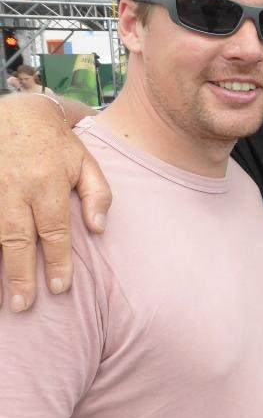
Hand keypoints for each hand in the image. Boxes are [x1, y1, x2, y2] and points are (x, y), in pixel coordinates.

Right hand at [0, 96, 110, 310]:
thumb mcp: (86, 162)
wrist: (17, 113)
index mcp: (48, 182)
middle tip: (24, 304)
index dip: (56, 261)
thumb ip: (98, 195)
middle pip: (17, 238)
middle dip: (20, 274)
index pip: (54, 229)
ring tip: (3, 296)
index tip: (59, 288)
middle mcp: (16, 186)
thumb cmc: (57, 144)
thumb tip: (99, 230)